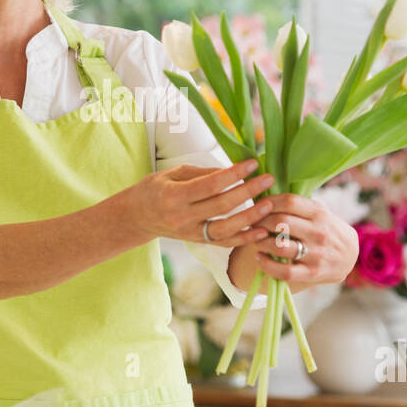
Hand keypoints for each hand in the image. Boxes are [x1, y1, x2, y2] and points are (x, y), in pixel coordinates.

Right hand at [122, 159, 274, 247]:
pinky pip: (223, 243)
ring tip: (269, 205)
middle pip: (221, 205)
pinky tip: (260, 231)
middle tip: (268, 178)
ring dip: (250, 218)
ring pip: (225, 229)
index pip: (210, 185)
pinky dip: (243, 239)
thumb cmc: (154, 189)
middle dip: (247, 191)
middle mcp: (182, 217)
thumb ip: (201, 173)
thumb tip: (231, 171)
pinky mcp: (197, 242)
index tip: (252, 163)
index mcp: (174, 195)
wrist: (136, 217)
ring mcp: (190, 233)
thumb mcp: (172, 173)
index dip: (233, 174)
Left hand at [250, 193, 358, 288]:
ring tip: (255, 239)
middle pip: (280, 222)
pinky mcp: (312, 273)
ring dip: (260, 242)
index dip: (268, 202)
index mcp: (319, 213)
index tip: (257, 205)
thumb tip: (265, 197)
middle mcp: (318, 232)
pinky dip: (266, 264)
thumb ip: (298, 206)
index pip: (288, 201)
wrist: (350, 256)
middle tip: (252, 223)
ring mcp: (316, 254)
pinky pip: (284, 271)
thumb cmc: (327, 229)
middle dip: (259, 222)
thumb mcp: (320, 212)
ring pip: (279, 246)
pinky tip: (259, 257)